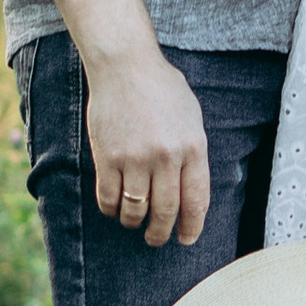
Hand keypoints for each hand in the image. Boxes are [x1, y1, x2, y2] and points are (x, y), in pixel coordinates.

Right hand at [82, 46, 209, 249]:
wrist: (124, 65)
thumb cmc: (161, 88)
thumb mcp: (191, 116)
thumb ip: (194, 152)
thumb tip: (191, 190)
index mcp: (193, 147)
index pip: (196, 201)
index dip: (192, 227)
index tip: (186, 238)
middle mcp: (166, 156)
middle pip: (166, 212)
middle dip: (161, 234)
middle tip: (157, 240)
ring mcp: (135, 158)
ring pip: (136, 211)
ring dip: (135, 224)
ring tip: (135, 224)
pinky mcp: (108, 157)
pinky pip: (109, 199)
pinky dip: (112, 210)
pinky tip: (115, 208)